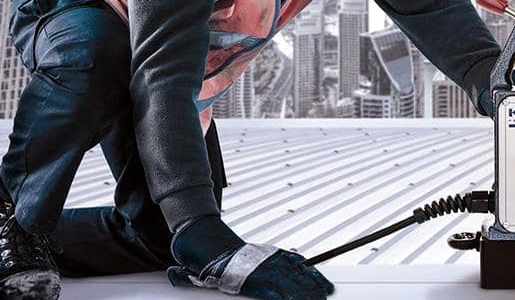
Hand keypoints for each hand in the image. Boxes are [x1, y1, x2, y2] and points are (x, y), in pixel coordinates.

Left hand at [169, 246, 333, 298]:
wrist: (201, 236)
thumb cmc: (198, 261)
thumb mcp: (191, 273)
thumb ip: (185, 277)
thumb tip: (172, 274)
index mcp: (241, 272)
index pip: (268, 286)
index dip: (284, 295)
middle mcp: (256, 263)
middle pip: (287, 278)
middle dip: (306, 290)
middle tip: (323, 298)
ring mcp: (263, 257)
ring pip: (292, 269)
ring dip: (310, 279)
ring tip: (326, 290)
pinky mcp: (266, 254)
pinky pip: (289, 261)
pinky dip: (304, 268)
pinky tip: (314, 275)